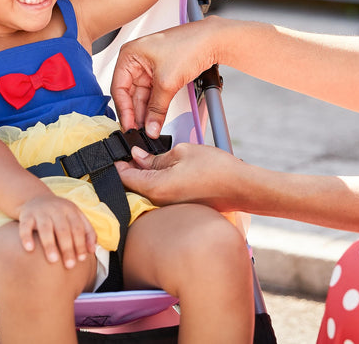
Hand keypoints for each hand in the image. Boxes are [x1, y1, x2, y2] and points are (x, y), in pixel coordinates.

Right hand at [17, 193, 96, 267]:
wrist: (36, 198)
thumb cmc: (60, 214)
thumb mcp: (76, 216)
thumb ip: (87, 231)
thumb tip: (92, 250)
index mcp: (70, 210)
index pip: (77, 227)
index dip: (80, 243)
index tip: (81, 259)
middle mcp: (56, 209)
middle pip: (63, 229)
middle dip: (67, 248)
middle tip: (69, 265)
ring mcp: (40, 212)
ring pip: (45, 228)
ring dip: (50, 244)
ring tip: (53, 260)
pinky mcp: (26, 215)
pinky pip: (25, 226)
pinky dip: (26, 237)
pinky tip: (29, 249)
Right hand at [111, 20, 217, 137]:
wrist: (214, 40)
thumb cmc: (190, 44)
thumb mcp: (167, 81)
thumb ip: (157, 109)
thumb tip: (150, 127)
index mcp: (130, 54)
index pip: (119, 88)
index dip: (124, 110)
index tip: (129, 126)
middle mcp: (137, 59)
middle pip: (130, 93)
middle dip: (136, 113)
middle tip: (140, 131)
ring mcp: (149, 67)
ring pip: (142, 96)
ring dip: (146, 112)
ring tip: (149, 128)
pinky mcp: (161, 72)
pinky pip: (153, 94)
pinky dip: (155, 106)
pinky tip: (155, 119)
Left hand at [115, 143, 242, 211]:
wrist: (241, 188)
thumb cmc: (217, 170)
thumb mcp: (183, 151)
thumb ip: (156, 156)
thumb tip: (138, 156)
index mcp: (156, 188)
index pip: (124, 177)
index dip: (118, 163)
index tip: (117, 151)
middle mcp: (159, 202)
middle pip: (133, 185)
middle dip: (131, 168)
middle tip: (135, 150)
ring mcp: (169, 207)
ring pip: (146, 189)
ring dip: (145, 174)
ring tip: (153, 157)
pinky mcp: (179, 207)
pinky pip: (160, 194)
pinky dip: (158, 181)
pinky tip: (167, 169)